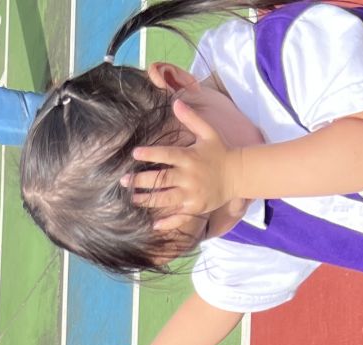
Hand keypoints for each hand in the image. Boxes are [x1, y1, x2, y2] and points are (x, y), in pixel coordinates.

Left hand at [125, 99, 245, 220]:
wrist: (238, 174)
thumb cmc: (220, 151)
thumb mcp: (208, 132)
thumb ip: (191, 118)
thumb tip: (175, 102)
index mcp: (190, 157)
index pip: (167, 155)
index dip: (150, 154)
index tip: (135, 154)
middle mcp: (189, 177)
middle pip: (161, 179)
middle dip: (141, 180)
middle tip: (123, 180)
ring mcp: (192, 194)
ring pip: (166, 199)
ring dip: (147, 200)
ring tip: (132, 198)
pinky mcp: (196, 207)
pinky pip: (180, 217)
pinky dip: (168, 223)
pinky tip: (154, 225)